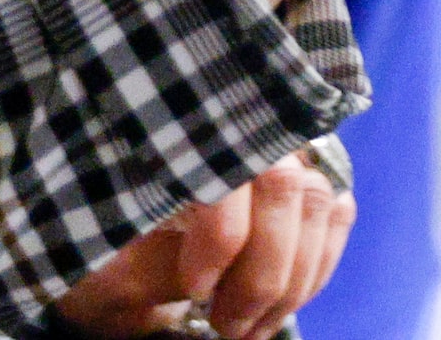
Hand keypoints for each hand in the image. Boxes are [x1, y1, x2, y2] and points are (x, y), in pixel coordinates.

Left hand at [53, 154, 352, 338]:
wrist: (110, 253)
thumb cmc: (105, 254)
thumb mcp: (111, 264)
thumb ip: (155, 263)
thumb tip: (202, 272)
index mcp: (165, 132)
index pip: (220, 168)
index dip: (220, 237)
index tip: (196, 289)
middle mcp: (226, 122)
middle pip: (280, 185)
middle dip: (263, 273)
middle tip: (228, 327)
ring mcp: (270, 145)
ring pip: (316, 199)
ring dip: (294, 279)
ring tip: (250, 327)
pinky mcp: (302, 173)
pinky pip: (335, 210)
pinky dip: (319, 264)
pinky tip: (284, 301)